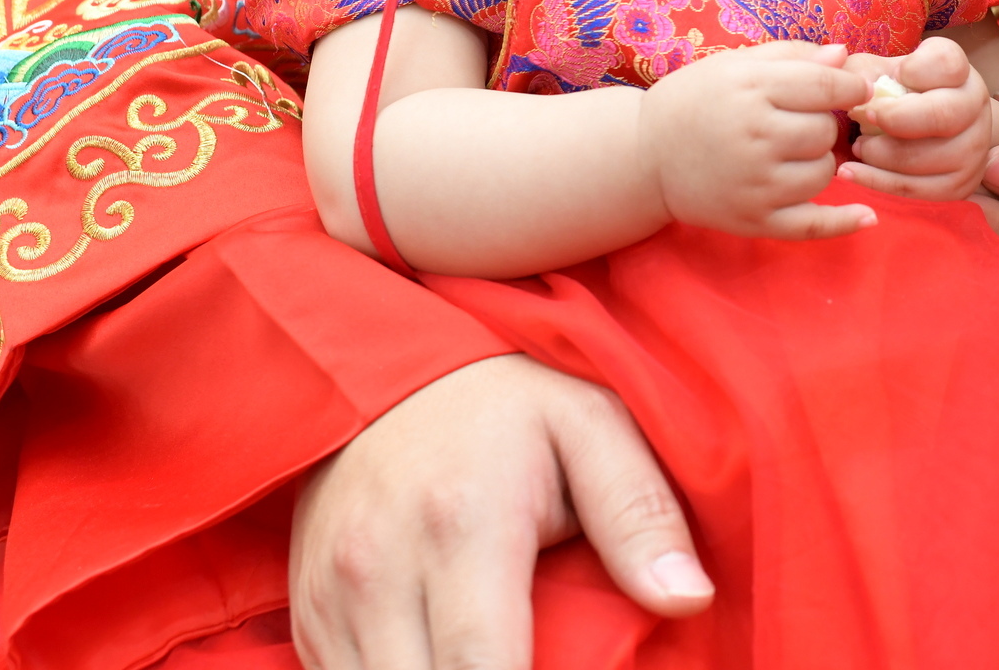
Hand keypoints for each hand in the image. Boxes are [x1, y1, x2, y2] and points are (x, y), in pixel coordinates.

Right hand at [290, 355, 714, 669]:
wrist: (381, 359)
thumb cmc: (505, 397)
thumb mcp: (589, 423)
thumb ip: (639, 511)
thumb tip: (690, 598)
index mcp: (461, 526)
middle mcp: (379, 569)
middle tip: (538, 659)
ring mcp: (332, 594)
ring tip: (496, 656)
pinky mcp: (308, 609)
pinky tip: (444, 659)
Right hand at [639, 41, 874, 239]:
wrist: (644, 155)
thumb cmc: (695, 100)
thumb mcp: (736, 64)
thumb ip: (791, 56)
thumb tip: (844, 56)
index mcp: (750, 90)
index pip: (827, 88)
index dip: (851, 88)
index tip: (855, 90)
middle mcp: (754, 137)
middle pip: (826, 132)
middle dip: (820, 125)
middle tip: (795, 123)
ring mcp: (755, 184)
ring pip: (824, 173)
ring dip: (817, 162)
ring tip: (787, 153)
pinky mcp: (754, 220)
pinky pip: (812, 226)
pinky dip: (842, 222)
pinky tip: (867, 216)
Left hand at [839, 36, 995, 199]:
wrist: (935, 131)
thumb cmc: (898, 94)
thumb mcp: (880, 72)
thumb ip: (861, 73)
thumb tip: (848, 87)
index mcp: (958, 71)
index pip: (946, 63)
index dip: (914, 71)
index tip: (890, 77)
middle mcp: (974, 107)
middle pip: (944, 114)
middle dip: (897, 119)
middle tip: (865, 117)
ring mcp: (972, 150)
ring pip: (929, 158)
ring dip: (883, 154)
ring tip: (859, 146)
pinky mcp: (959, 185)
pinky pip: (918, 189)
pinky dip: (879, 181)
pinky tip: (853, 172)